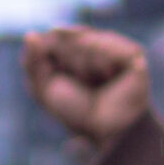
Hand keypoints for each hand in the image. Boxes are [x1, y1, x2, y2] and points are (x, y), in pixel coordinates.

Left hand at [21, 27, 153, 145]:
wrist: (106, 129)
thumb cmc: (76, 112)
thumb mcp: (45, 89)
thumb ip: (34, 62)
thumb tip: (31, 35)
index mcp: (73, 50)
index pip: (52, 37)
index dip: (51, 57)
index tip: (59, 80)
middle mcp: (94, 44)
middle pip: (65, 35)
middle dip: (66, 63)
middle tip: (82, 84)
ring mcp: (114, 46)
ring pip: (84, 39)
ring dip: (84, 67)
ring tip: (98, 83)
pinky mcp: (132, 53)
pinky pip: (105, 44)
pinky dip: (100, 63)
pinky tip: (110, 76)